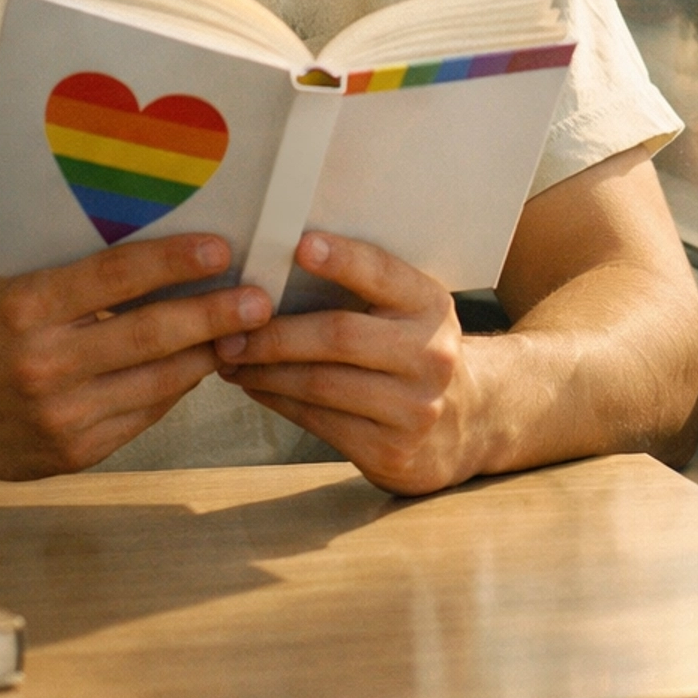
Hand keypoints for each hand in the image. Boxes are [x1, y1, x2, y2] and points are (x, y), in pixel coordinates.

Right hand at [0, 233, 270, 478]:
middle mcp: (43, 364)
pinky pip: (142, 415)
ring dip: (207, 355)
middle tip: (261, 299)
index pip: (115, 277)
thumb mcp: (16, 282)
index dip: (174, 261)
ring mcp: (59, 416)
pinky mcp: (72, 455)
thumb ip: (79, 272)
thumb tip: (166, 250)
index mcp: (26, 307)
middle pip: (150, 335)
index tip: (221, 249)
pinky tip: (197, 365)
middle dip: (215, 315)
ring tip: (244, 331)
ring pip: (158, 383)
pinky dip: (174, 389)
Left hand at [213, 233, 477, 495]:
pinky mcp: (391, 452)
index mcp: (431, 306)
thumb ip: (365, 289)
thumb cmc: (415, 351)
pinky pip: (318, 422)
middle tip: (229, 328)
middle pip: (339, 336)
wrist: (468, 422)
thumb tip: (277, 266)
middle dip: (274, 333)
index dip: (342, 259)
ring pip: (320, 385)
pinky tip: (256, 387)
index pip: (383, 274)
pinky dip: (278, 401)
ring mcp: (414, 409)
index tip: (300, 245)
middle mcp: (430, 355)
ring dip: (265, 372)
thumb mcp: (410, 311)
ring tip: (230, 358)